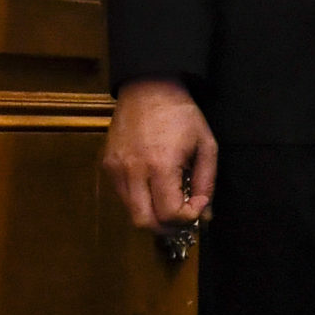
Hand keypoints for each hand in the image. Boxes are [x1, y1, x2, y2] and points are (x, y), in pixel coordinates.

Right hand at [103, 77, 216, 231]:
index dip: (187, 217)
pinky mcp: (106, 165)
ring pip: (130, 212)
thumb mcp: (206, 144)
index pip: (169, 213)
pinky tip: (152, 185)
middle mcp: (133, 171)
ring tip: (168, 201)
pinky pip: (122, 196)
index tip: (197, 204)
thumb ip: (207, 182)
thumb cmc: (182, 114)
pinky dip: (139, 199)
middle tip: (181, 217)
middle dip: (166, 227)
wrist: (148, 88)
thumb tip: (205, 214)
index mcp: (161, 164)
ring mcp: (115, 169)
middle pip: (144, 222)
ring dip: (151, 214)